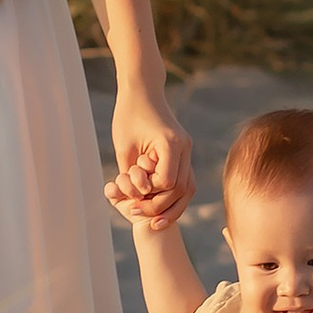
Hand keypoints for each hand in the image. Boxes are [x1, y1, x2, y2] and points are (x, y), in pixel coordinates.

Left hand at [110, 85, 191, 226]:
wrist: (142, 90)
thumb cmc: (128, 115)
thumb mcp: (124, 146)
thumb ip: (131, 173)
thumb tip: (134, 199)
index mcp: (171, 143)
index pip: (167, 182)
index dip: (150, 194)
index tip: (132, 197)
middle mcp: (185, 147)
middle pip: (182, 189)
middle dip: (161, 207)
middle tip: (135, 212)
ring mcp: (187, 149)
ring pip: (189, 188)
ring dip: (173, 207)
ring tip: (154, 221)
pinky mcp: (183, 151)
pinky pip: (185, 180)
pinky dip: (174, 196)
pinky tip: (160, 207)